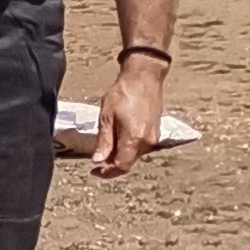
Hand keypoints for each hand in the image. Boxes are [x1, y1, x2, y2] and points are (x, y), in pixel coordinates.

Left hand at [89, 55, 165, 177]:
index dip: (107, 172)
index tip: (94, 171)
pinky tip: (117, 140)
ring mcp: (154, 136)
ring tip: (105, 148)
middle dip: (112, 164)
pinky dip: (128, 147)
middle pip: (128, 162)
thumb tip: (98, 160)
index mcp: (134, 138)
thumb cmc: (123, 92)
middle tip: (96, 161)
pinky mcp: (155, 130)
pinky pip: (140, 146)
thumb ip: (104, 141)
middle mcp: (147, 141)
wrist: (144, 76)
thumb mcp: (106, 117)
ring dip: (120, 156)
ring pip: (134, 155)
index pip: (121, 166)